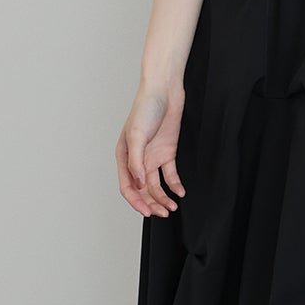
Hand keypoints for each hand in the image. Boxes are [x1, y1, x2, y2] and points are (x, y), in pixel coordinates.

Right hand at [116, 78, 185, 217]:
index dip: (136, 202)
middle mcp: (138, 160)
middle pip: (143, 190)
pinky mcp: (168, 152)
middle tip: (164, 214)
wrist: (165, 90)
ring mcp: (153, 157)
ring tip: (172, 207)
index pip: (128, 187)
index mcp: (124, 157)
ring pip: (157, 185)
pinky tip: (180, 192)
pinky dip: (175, 185)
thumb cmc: (145, 108)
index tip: (147, 212)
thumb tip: (140, 184)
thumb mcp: (137, 135)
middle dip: (152, 203)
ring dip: (163, 198)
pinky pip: (170, 174)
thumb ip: (137, 162)